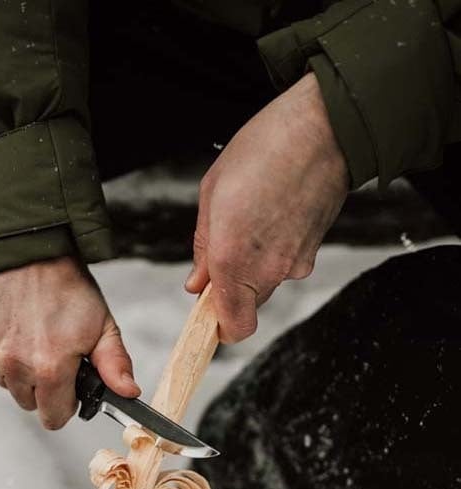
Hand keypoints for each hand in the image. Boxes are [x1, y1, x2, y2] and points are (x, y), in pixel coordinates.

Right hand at [0, 256, 139, 428]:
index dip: (67, 404)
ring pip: (8, 385)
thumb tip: (128, 394)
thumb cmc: (67, 287)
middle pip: (30, 403)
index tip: (71, 385)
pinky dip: (2, 355)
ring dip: (21, 372)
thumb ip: (115, 365)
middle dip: (44, 388)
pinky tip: (15, 329)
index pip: (54, 418)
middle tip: (55, 355)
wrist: (29, 250)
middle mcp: (15, 366)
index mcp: (50, 369)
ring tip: (34, 337)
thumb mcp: (102, 326)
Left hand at [187, 72, 348, 342]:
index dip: (217, 326)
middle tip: (223, 249)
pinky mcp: (314, 251)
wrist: (324, 128)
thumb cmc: (264, 151)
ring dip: (254, 266)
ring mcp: (295, 264)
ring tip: (251, 219)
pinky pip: (286, 263)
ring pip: (267, 284)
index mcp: (232, 259)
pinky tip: (273, 213)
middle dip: (231, 289)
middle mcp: (267, 272)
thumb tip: (197, 282)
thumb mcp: (212, 192)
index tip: (207, 310)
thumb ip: (202, 246)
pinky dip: (276, 249)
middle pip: (246, 307)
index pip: (233, 328)